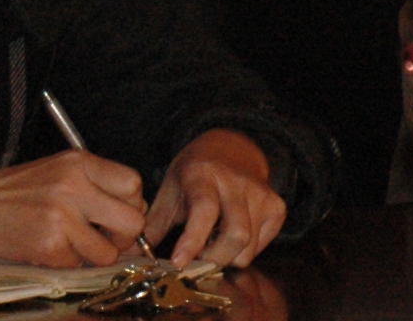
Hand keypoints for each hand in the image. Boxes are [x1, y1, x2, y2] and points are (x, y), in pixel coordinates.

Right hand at [0, 154, 147, 267]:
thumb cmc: (14, 192)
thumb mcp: (57, 172)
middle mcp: (73, 185)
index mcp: (76, 162)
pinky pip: (81, 264)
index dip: (129, 203)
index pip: (133, 183)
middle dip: (123, 235)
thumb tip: (135, 219)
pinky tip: (47, 245)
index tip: (114, 212)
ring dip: (94, 254)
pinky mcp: (51, 245)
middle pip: (133, 219)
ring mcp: (62, 216)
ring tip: (69, 241)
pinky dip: (68, 261)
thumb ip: (95, 188)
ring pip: (110, 251)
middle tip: (102, 235)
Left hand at [145, 130, 285, 268]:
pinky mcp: (277, 207)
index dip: (192, 240)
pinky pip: (261, 246)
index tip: (179, 262)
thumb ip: (155, 223)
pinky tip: (230, 235)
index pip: (203, 210)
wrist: (232, 150)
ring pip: (248, 247)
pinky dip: (244, 251)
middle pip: (235, 235)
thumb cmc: (195, 174)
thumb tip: (136, 252)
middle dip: (214, 259)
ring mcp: (261, 194)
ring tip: (212, 243)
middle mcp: (235, 182)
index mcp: (202, 174)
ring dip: (227, 257)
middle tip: (197, 261)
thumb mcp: (170, 189)